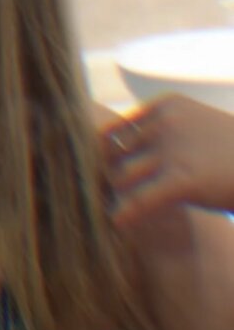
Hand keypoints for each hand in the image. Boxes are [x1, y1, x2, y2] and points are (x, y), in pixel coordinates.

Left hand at [101, 93, 233, 227]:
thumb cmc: (232, 154)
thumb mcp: (195, 128)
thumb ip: (159, 134)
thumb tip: (108, 147)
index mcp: (167, 105)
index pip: (116, 130)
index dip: (109, 154)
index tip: (107, 172)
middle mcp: (166, 122)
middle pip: (116, 154)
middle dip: (116, 176)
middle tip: (111, 196)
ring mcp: (173, 149)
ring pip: (122, 177)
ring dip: (121, 196)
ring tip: (122, 211)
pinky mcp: (182, 179)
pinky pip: (139, 200)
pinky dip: (126, 214)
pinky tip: (119, 224)